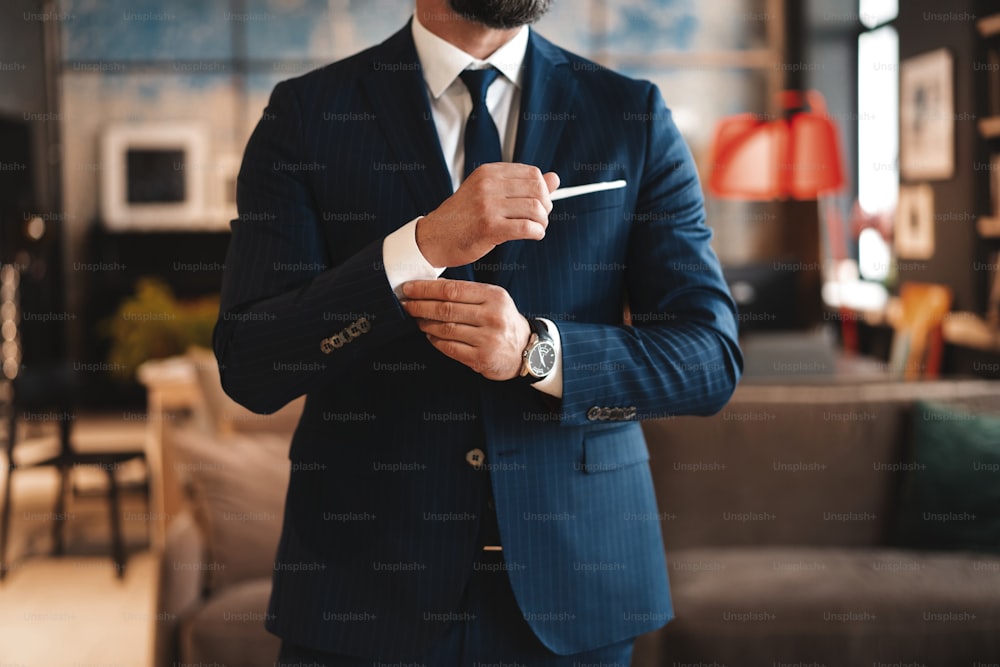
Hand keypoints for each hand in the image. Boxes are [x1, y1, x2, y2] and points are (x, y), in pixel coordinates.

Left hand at [401, 279, 529, 380]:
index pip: (452, 290)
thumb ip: (467, 293)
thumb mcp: (493, 299)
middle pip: (445, 309)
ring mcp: (487, 339)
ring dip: (425, 324)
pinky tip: (429, 334)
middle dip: (420, 306)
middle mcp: (492, 317)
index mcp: (494, 296)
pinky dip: (434, 340)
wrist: (527, 351)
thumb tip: (429, 287)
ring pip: (445, 329)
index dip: (426, 289)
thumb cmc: (503, 320)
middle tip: (405, 304)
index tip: (408, 288)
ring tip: (416, 319)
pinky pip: (449, 348)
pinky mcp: (481, 359)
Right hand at [416, 164, 559, 267]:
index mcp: (489, 172)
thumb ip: (521, 185)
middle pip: (538, 189)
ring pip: (535, 209)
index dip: (543, 190)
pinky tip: (533, 235)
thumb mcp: (489, 194)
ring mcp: (488, 206)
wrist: (434, 238)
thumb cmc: (463, 218)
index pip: (532, 173)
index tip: (539, 204)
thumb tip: (555, 178)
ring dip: (542, 222)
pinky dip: (537, 233)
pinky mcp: (489, 227)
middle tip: (540, 218)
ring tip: (536, 229)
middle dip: (546, 206)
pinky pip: (527, 227)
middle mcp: (488, 185)